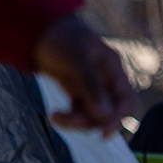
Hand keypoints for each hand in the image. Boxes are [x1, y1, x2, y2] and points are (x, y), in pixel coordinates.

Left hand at [35, 17, 135, 135]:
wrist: (36, 27)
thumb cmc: (59, 36)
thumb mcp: (76, 58)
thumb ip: (92, 86)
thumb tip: (105, 116)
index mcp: (113, 68)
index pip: (126, 100)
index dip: (119, 119)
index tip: (104, 134)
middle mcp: (106, 80)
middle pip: (109, 113)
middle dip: (89, 121)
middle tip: (65, 120)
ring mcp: (92, 87)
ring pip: (92, 116)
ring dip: (75, 121)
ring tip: (54, 117)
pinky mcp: (78, 93)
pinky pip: (79, 113)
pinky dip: (68, 118)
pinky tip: (54, 116)